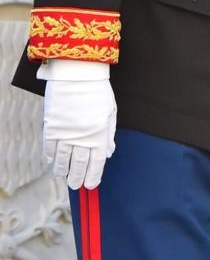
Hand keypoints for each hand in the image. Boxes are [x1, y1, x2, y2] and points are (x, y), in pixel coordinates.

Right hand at [40, 61, 116, 189]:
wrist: (77, 74)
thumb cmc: (97, 91)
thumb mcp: (110, 113)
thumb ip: (108, 135)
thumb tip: (108, 153)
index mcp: (99, 135)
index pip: (96, 163)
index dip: (93, 176)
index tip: (90, 185)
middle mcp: (82, 137)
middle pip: (79, 164)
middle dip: (77, 177)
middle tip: (75, 185)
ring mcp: (65, 133)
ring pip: (63, 158)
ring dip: (63, 170)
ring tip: (63, 176)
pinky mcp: (52, 126)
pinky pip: (50, 146)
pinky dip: (51, 156)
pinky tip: (52, 162)